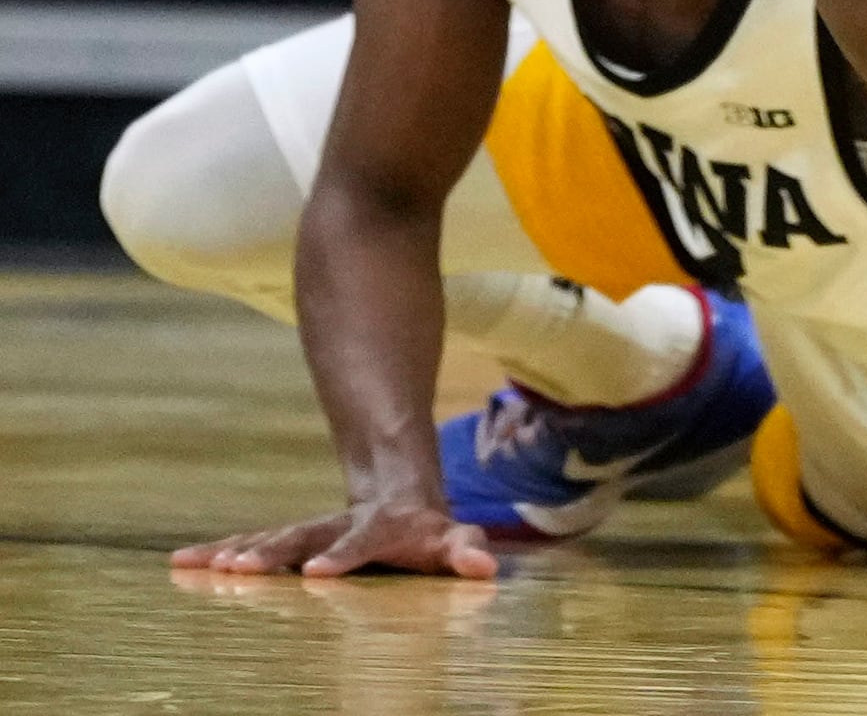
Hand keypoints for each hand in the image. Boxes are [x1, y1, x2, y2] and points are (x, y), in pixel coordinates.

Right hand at [170, 500, 497, 579]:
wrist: (394, 490)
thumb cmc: (426, 531)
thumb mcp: (451, 539)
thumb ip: (466, 551)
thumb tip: (485, 567)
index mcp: (375, 528)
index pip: (359, 541)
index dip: (341, 556)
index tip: (316, 574)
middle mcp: (334, 526)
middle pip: (300, 537)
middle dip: (270, 553)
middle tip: (238, 570)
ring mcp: (308, 532)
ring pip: (268, 539)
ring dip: (236, 553)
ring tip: (203, 567)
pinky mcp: (287, 542)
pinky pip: (249, 547)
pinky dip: (217, 555)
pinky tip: (182, 563)